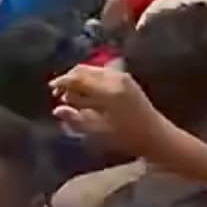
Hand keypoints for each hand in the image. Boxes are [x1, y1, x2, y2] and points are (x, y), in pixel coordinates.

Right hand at [50, 65, 170, 154]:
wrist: (155, 135)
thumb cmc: (126, 137)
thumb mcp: (98, 131)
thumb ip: (76, 118)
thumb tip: (57, 109)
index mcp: (108, 90)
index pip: (79, 77)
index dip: (63, 81)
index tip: (51, 88)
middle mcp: (115, 77)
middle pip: (85, 69)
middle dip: (70, 78)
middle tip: (58, 92)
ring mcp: (122, 76)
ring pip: (93, 69)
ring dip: (80, 78)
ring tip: (71, 95)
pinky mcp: (126, 78)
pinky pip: (102, 72)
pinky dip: (91, 79)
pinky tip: (86, 93)